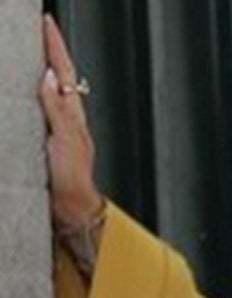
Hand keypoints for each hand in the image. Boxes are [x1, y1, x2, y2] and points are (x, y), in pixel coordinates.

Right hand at [39, 13, 100, 227]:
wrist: (72, 210)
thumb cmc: (74, 179)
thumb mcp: (66, 140)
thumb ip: (56, 108)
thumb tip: (49, 76)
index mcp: (73, 114)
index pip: (62, 71)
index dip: (55, 46)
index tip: (46, 22)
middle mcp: (65, 118)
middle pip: (55, 76)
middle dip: (48, 51)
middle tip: (39, 28)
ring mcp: (56, 129)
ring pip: (46, 91)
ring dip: (40, 69)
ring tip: (32, 49)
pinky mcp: (45, 142)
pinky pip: (37, 110)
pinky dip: (31, 94)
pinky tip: (26, 90)